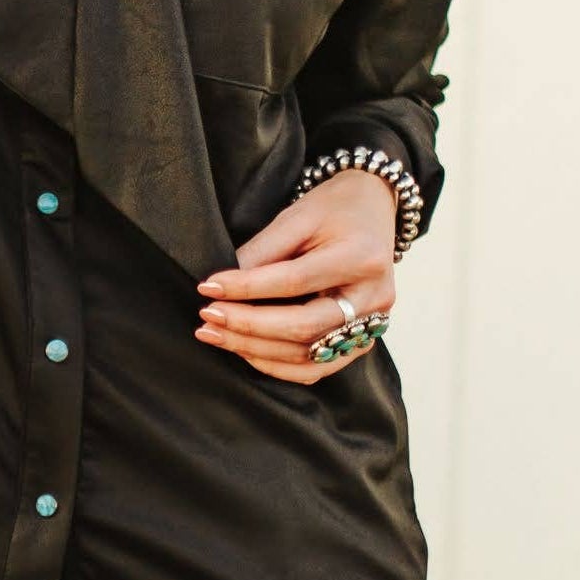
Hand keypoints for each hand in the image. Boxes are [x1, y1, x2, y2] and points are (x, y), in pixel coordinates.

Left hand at [195, 169, 398, 386]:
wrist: (372, 212)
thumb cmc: (333, 210)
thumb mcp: (296, 217)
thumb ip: (262, 252)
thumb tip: (220, 287)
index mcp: (361, 258)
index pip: (294, 281)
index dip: (247, 288)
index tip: (209, 288)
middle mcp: (373, 297)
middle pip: (303, 326)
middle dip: (247, 326)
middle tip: (207, 318)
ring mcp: (372, 325)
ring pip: (307, 355)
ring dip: (255, 350)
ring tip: (216, 335)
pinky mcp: (362, 343)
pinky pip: (316, 369)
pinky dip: (277, 367)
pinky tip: (246, 352)